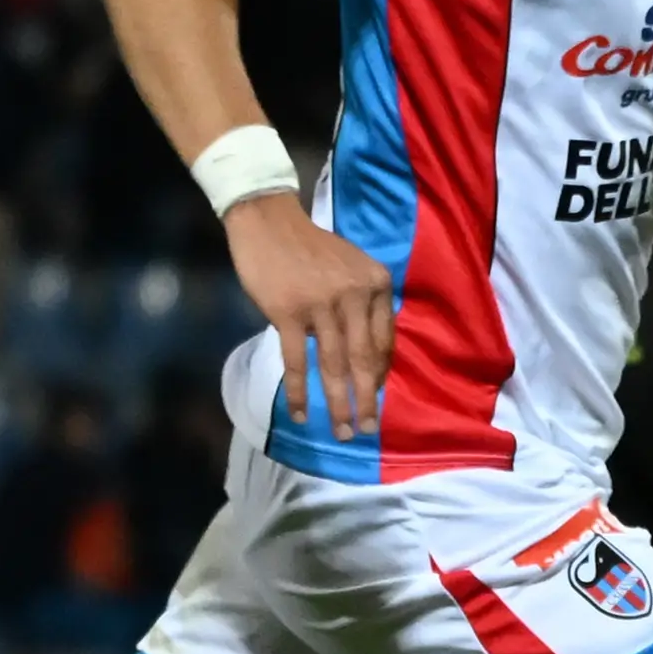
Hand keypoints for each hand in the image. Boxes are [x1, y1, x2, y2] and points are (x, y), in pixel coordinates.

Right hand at [224, 193, 394, 438]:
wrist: (268, 222)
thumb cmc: (310, 248)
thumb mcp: (353, 268)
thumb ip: (364, 305)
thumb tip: (368, 356)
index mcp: (376, 284)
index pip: (384, 341)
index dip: (379, 375)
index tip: (373, 398)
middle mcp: (355, 295)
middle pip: (363, 359)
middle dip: (366, 400)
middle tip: (368, 430)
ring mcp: (322, 305)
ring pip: (334, 365)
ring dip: (338, 404)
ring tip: (342, 432)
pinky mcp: (288, 313)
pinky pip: (297, 361)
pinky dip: (299, 392)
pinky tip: (301, 414)